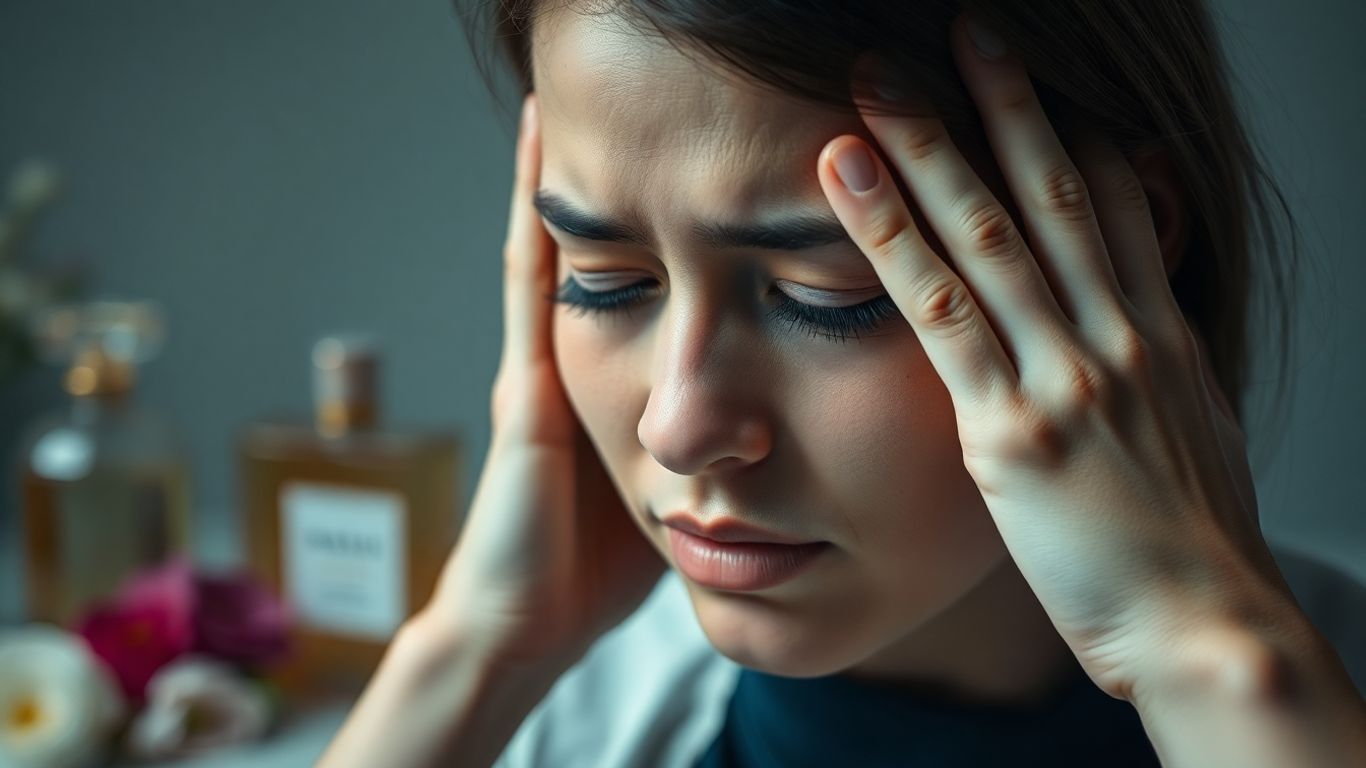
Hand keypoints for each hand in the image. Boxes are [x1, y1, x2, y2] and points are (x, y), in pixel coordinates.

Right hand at [425, 93, 664, 669]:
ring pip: (557, 247)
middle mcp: (573, 364)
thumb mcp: (669, 491)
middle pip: (598, 254)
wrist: (530, 626)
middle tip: (636, 106)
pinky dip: (533, 214)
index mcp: (612, 387)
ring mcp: (543, 368)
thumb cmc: (598, 572)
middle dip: (612, 184)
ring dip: (565, 175)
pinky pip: (530, 284)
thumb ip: (704, 449)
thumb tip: (770, 425)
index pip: (639, 286)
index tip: (695, 166)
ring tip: (571, 95)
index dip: (658, 226)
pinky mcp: (527, 388)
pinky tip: (539, 150)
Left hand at [817, 14, 1298, 699]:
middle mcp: (1117, 338)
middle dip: (1003, 105)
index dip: (1072, 132)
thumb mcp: (1189, 441)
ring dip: (929, 150)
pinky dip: (891, 238)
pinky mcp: (1013, 429)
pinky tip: (849, 181)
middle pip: (1053, 194)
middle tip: (962, 32)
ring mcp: (1066, 376)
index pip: (1114, 207)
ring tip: (876, 84)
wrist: (1207, 627)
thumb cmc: (1190, 551)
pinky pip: (941, 313)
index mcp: (1160, 339)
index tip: (1030, 84)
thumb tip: (1135, 335)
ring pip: (991, 235)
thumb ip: (1152, 375)